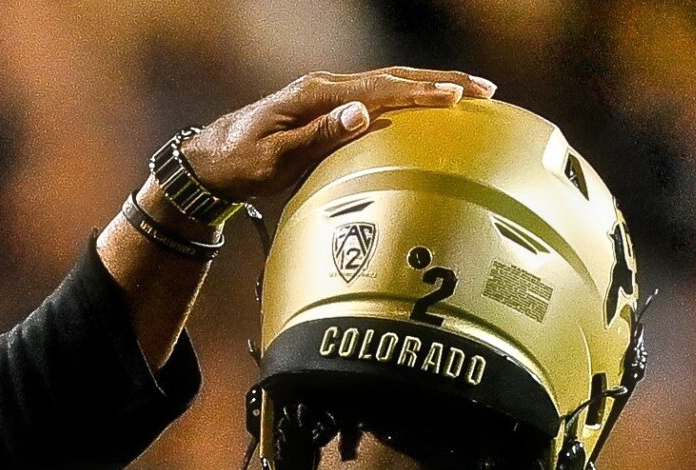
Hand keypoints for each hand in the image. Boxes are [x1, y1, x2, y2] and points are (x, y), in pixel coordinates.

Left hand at [179, 67, 496, 210]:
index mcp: (317, 94)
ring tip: (469, 95)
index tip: (458, 98)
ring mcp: (327, 96)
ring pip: (388, 85)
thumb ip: (319, 135)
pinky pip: (376, 98)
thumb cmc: (240, 164)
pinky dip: (407, 99)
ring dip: (429, 87)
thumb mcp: (275, 157)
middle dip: (441, 81)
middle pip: (393, 78)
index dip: (422, 93)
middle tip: (485, 91)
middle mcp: (326, 87)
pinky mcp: (326, 108)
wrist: (210, 161)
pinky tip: (425, 110)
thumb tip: (363, 114)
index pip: (381, 89)